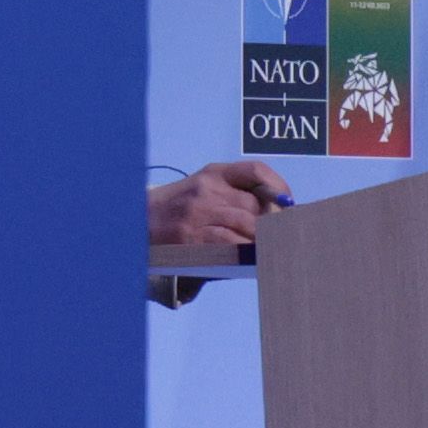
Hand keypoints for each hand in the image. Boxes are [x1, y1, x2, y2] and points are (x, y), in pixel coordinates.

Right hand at [144, 159, 293, 305]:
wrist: (139, 220)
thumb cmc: (180, 206)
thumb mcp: (205, 187)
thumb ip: (235, 194)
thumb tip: (278, 214)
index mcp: (215, 173)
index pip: (255, 171)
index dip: (278, 188)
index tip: (289, 204)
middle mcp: (208, 188)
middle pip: (255, 204)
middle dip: (273, 222)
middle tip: (283, 235)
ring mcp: (199, 212)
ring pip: (245, 224)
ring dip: (262, 239)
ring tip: (272, 248)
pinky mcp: (191, 237)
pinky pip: (228, 243)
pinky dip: (245, 250)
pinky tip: (252, 256)